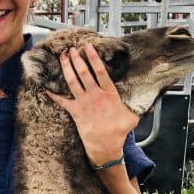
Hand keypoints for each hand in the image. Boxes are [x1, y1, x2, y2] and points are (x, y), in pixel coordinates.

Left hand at [47, 43, 138, 167]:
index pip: (100, 71)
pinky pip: (62, 101)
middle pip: (83, 73)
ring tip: (62, 57)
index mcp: (109, 94)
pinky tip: (46, 88)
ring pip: (72, 82)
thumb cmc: (119, 132)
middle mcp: (95, 95)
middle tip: (71, 48)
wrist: (106, 146)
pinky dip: (53, 95)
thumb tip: (147, 101)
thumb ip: (134, 106)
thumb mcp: (132, 116)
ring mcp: (84, 103)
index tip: (88, 47)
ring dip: (66, 68)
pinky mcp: (75, 112)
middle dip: (76, 59)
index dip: (93, 57)